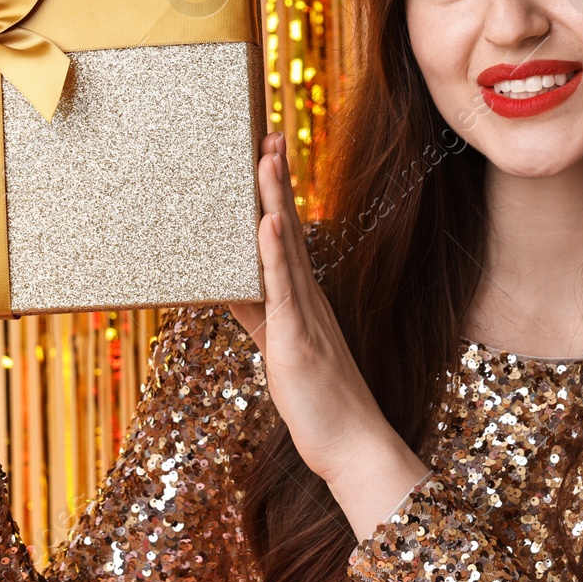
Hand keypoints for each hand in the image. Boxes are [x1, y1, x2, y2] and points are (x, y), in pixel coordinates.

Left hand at [226, 132, 429, 539]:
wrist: (352, 446)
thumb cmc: (319, 406)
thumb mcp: (280, 351)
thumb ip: (259, 318)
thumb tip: (230, 291)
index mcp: (303, 301)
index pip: (285, 237)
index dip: (276, 196)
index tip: (268, 156)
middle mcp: (307, 299)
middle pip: (287, 228)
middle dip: (275, 181)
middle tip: (267, 135)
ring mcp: (305, 315)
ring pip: (286, 247)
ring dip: (274, 200)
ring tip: (264, 157)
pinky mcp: (297, 338)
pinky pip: (284, 289)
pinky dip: (275, 252)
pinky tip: (269, 220)